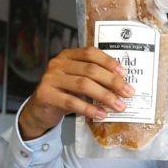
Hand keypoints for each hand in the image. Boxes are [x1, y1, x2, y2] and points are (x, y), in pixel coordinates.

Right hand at [18, 47, 132, 139]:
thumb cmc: (64, 93)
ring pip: (83, 85)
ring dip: (105, 96)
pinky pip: (72, 101)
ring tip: (119, 106)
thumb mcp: (78, 82)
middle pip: (90, 70)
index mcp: (67, 56)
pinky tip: (101, 114)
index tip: (124, 73)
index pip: (90, 53)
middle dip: (112, 82)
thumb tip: (123, 85)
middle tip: (128, 93)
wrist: (39, 110)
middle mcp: (58, 64)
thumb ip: (95, 79)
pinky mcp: (46, 95)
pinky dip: (89, 109)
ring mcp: (50, 78)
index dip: (109, 62)